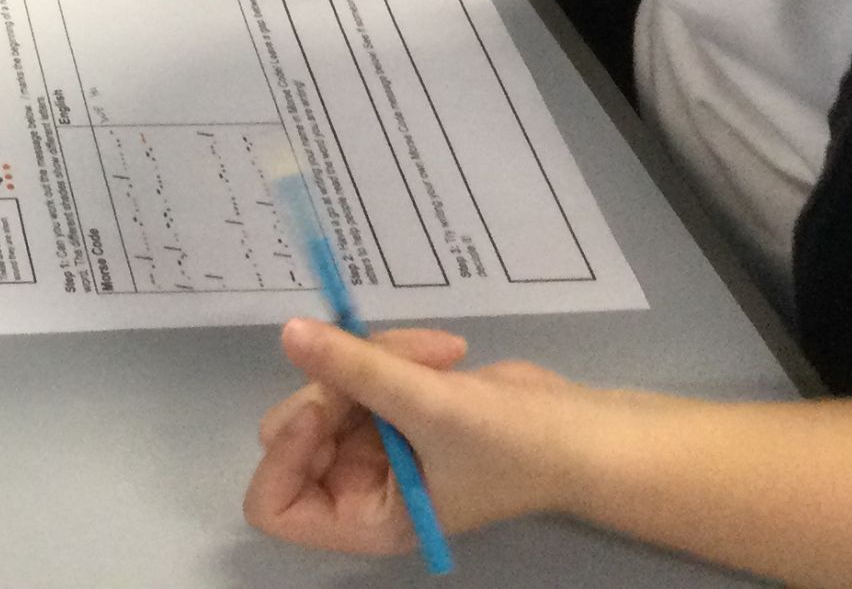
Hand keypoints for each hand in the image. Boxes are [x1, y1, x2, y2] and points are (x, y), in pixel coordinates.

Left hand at [247, 319, 593, 552]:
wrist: (578, 429)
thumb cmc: (513, 445)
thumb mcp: (433, 406)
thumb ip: (356, 369)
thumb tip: (289, 332)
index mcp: (364, 519)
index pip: (274, 504)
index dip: (284, 456)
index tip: (319, 408)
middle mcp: (358, 486)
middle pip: (294, 432)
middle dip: (337, 387)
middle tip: (384, 363)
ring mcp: (372, 445)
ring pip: (327, 386)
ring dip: (374, 357)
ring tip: (436, 352)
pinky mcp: (389, 406)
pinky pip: (358, 367)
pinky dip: (392, 351)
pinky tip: (444, 350)